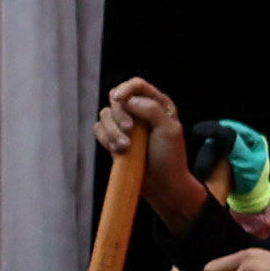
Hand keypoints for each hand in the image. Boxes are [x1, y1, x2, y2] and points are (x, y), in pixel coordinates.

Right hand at [93, 75, 200, 220]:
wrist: (162, 185)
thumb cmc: (170, 157)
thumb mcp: (169, 130)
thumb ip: (151, 109)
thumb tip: (127, 99)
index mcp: (157, 104)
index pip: (137, 85)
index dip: (126, 88)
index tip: (119, 99)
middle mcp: (140, 111)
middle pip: (116, 98)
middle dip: (119, 115)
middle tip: (130, 131)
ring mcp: (126, 125)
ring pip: (105, 115)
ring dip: (112, 131)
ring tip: (125, 148)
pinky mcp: (115, 139)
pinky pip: (99, 130)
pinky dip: (106, 140)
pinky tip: (119, 152)